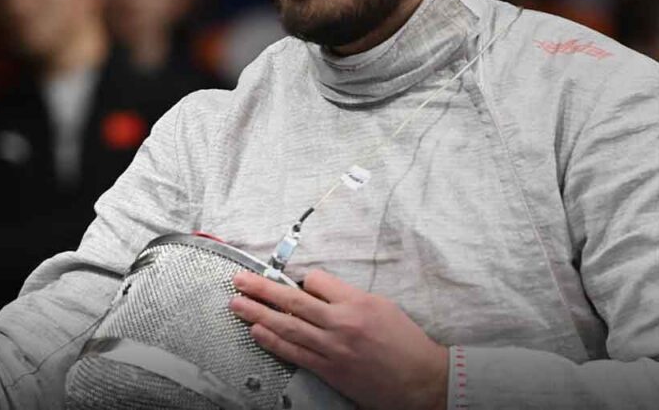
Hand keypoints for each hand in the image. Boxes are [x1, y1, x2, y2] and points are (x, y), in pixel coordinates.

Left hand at [229, 269, 447, 409]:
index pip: (316, 280)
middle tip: (239, 281)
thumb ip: (348, 297)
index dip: (303, 278)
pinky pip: (294, 352)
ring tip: (236, 304)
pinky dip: (272, 341)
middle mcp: (341, 323)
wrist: (422, 380)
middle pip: (293, 301)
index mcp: (356, 303)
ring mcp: (332, 348)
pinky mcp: (329, 370)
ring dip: (258, 314)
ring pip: (287, 326)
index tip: (297, 280)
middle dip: (262, 289)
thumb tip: (317, 290)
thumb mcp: (382, 306)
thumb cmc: (405, 342)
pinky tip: (256, 331)